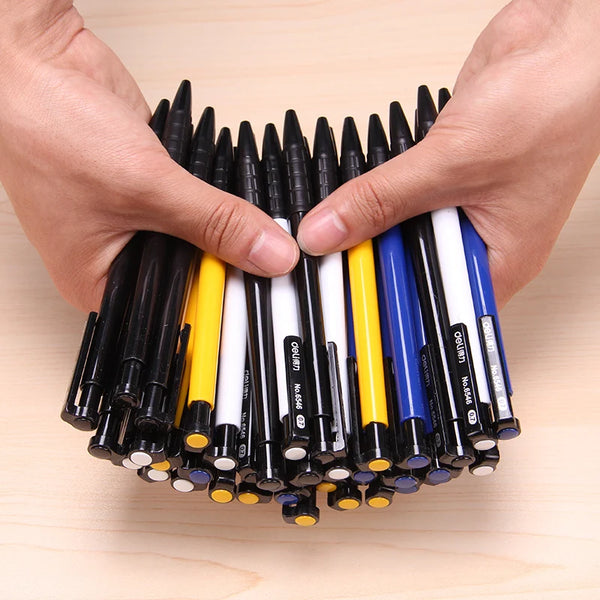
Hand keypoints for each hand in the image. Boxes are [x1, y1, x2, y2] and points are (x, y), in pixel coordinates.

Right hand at [0, 3, 297, 311]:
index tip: (262, 290)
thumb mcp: (146, 188)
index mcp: (100, 282)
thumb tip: (268, 255)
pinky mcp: (151, 191)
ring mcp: (136, 223)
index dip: (220, 302)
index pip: (176, 311)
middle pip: (192, 275)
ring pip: (198, 238)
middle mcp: (119, 258)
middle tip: (269, 254)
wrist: (37, 65)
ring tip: (255, 223)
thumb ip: (214, 223)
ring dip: (224, 227)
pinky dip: (215, 200)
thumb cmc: (48, 131)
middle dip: (228, 261)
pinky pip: (196, 206)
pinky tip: (236, 199)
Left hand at [297, 0, 599, 306]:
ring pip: (401, 234)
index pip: (434, 310)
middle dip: (372, 265)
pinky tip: (356, 202)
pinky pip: (401, 198)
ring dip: (372, 228)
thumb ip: (383, 200)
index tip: (345, 308)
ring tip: (335, 234)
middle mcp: (479, 240)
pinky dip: (379, 198)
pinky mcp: (445, 176)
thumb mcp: (454, 164)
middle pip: (411, 273)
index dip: (389, 313)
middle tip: (327, 267)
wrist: (562, 44)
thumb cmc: (552, 107)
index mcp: (499, 261)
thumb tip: (328, 232)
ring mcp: (461, 207)